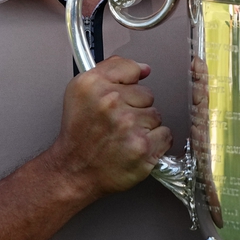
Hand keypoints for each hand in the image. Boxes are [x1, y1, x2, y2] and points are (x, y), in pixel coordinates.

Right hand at [47, 56, 172, 198]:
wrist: (74, 170)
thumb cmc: (79, 134)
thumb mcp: (81, 91)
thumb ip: (112, 70)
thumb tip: (143, 69)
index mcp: (94, 85)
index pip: (131, 69)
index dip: (128, 85)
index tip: (122, 95)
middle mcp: (110, 103)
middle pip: (147, 94)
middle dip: (135, 108)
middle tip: (116, 123)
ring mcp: (128, 126)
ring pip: (156, 115)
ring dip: (144, 127)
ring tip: (124, 136)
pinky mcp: (143, 148)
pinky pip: (165, 135)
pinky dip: (155, 143)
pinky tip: (135, 146)